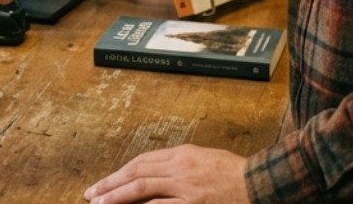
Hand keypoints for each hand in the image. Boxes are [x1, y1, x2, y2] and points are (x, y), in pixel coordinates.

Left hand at [83, 146, 247, 203]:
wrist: (261, 183)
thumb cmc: (235, 173)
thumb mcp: (203, 158)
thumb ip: (179, 165)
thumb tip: (155, 174)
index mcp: (182, 154)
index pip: (141, 162)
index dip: (120, 173)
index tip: (104, 182)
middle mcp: (180, 169)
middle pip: (136, 174)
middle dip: (110, 185)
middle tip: (91, 194)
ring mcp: (186, 189)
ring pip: (143, 191)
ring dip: (118, 198)